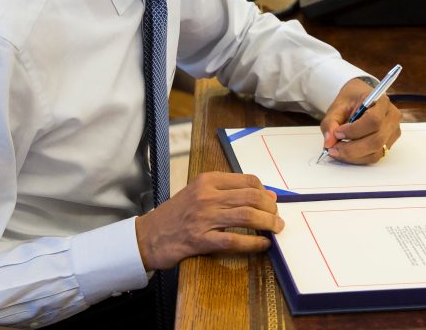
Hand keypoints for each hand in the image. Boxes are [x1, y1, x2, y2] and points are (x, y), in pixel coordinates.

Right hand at [134, 171, 283, 269]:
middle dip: (271, 208)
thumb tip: (267, 195)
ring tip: (276, 229)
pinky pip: (235, 240)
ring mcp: (203, 217)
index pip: (247, 180)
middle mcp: (206, 196)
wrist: (147, 236)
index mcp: (208, 180)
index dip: (265, 191)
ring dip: (268, 224)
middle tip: (277, 218)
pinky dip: (254, 243)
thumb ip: (229, 192)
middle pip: (251, 197)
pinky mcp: (200, 240)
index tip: (271, 200)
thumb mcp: (199, 193)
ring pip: (247, 216)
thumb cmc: (177, 214)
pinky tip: (263, 245)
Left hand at [320, 78, 401, 163]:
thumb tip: (329, 142)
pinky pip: (374, 156)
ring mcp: (392, 132)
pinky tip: (346, 152)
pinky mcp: (388, 143)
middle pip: (376, 140)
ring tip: (337, 150)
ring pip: (376, 151)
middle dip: (352, 148)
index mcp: (382, 101)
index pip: (373, 120)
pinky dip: (358, 157)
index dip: (354, 131)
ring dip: (353, 155)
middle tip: (333, 148)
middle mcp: (392, 117)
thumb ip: (331, 123)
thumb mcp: (337, 107)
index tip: (337, 133)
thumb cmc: (350, 100)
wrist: (359, 99)